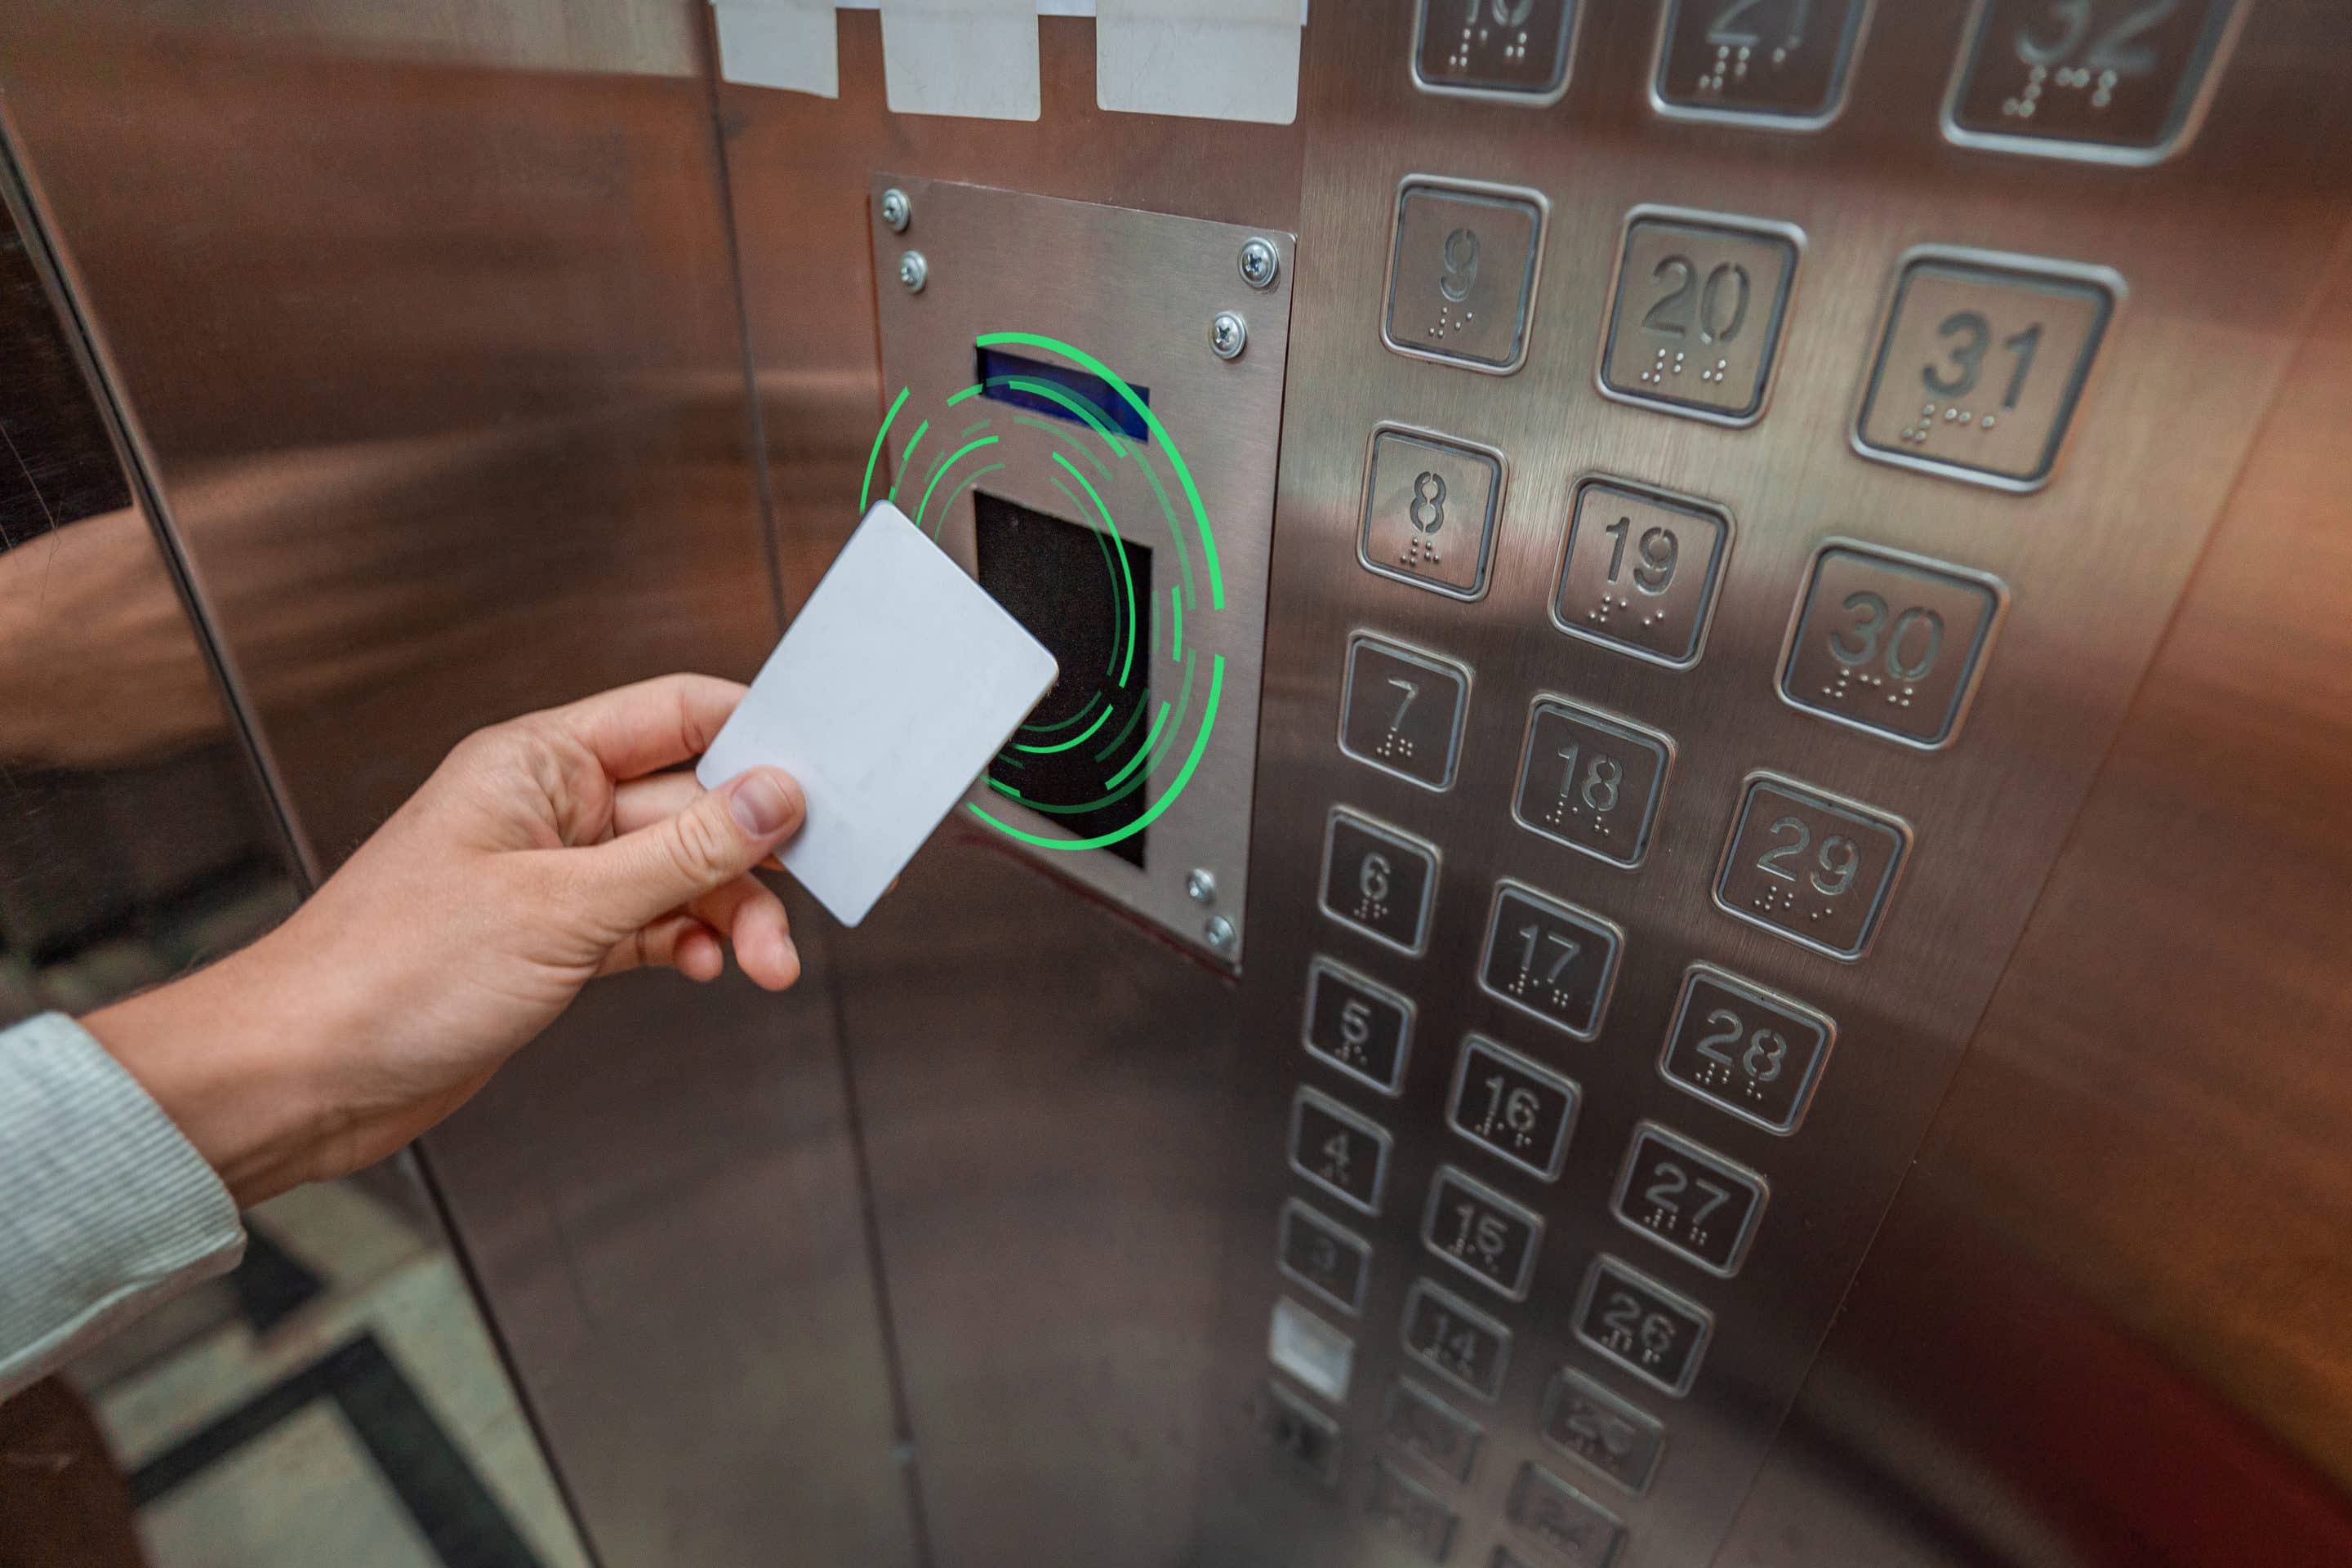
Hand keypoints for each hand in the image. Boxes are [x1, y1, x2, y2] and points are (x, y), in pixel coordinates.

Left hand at [86, 674, 804, 1205]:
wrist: (304, 1077)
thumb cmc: (389, 974)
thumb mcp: (563, 907)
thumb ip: (682, 850)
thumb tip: (774, 794)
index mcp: (537, 761)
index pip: (676, 712)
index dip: (757, 735)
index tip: (827, 771)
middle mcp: (548, 807)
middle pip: (692, 804)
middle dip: (754, 855)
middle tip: (812, 894)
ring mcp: (552, 875)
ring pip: (679, 873)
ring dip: (731, 913)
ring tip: (765, 963)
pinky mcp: (553, 940)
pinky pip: (651, 923)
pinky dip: (688, 945)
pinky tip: (707, 970)